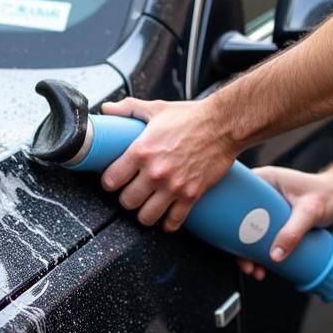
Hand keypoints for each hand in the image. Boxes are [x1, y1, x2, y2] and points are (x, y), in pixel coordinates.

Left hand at [100, 96, 237, 230]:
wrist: (224, 125)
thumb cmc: (192, 117)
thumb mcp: (156, 109)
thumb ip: (128, 109)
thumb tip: (108, 109)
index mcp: (142, 151)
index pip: (111, 179)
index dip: (109, 182)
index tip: (113, 182)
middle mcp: (155, 172)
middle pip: (127, 201)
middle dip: (126, 199)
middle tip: (131, 194)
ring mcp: (173, 186)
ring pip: (146, 216)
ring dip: (144, 214)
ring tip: (147, 207)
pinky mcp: (191, 195)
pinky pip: (173, 221)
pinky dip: (168, 223)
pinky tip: (166, 218)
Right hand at [236, 166, 332, 280]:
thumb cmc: (326, 195)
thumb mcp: (309, 212)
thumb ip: (293, 232)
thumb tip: (275, 255)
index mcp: (262, 180)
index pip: (233, 195)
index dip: (224, 217)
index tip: (227, 239)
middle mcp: (259, 193)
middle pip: (236, 219)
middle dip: (236, 245)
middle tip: (245, 262)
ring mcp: (265, 208)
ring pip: (246, 232)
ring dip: (246, 253)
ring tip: (255, 269)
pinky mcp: (272, 220)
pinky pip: (258, 237)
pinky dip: (257, 253)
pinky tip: (262, 266)